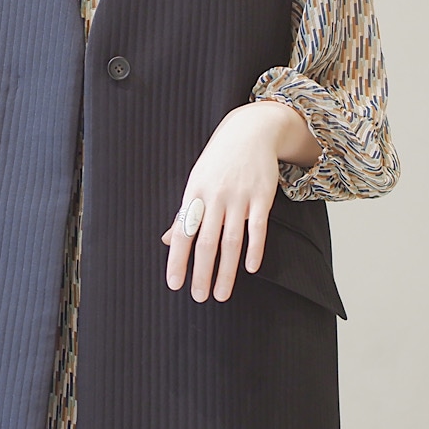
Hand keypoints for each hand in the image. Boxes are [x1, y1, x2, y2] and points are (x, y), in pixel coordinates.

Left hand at [161, 100, 320, 302]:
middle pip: (206, 242)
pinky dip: (254, 249)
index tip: (174, 284)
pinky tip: (250, 268)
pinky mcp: (262, 196)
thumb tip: (166, 240)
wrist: (249, 131)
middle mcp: (215, 197)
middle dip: (201, 273)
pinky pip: (258, 228)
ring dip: (226, 271)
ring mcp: (240, 197)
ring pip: (231, 240)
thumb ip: (184, 213)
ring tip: (221, 294)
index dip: (177, 260)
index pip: (182, 233)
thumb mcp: (196, 182)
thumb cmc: (218, 161)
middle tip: (199, 297)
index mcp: (194, 194)